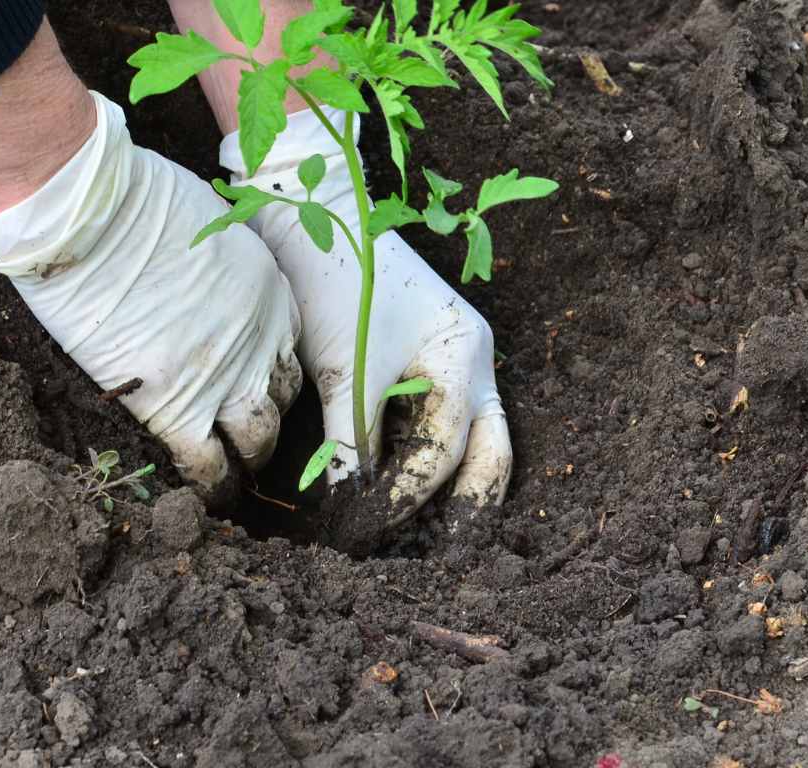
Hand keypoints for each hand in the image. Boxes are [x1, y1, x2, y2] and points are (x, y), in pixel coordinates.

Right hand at [0, 91, 301, 493]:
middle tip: (248, 437)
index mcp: (268, 291)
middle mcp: (261, 338)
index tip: (256, 385)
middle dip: (268, 418)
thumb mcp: (205, 223)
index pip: (288, 348)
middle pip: (282, 397)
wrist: (93, 218)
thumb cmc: (134, 202)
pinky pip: (208, 465)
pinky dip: (209, 486)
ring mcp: (226, 376)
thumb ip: (212, 261)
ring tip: (235, 478)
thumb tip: (194, 276)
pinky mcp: (179, 408)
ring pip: (257, 439)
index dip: (271, 371)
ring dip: (247, 459)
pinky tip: (202, 496)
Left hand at [220, 108, 511, 527]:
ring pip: (470, 438)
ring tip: (415, 535)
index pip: (444, 450)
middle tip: (444, 554)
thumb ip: (351, 444)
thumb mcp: (345, 370)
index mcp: (466, 356)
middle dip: (473, 504)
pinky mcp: (425, 356)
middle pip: (492, 449)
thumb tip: (350, 511)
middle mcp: (474, 359)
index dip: (405, 497)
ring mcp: (455, 356)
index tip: (363, 529)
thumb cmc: (337, 280)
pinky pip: (435, 419)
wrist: (315, 212)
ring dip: (446, 484)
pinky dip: (419, 455)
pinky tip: (392, 484)